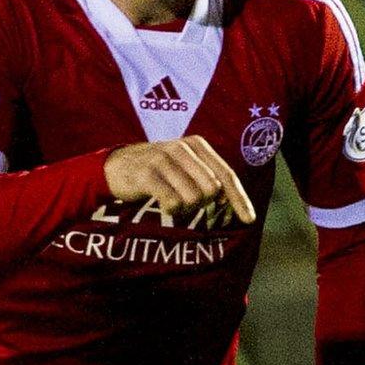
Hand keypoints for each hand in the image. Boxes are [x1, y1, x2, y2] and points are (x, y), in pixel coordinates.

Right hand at [104, 136, 256, 228]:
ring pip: (193, 198)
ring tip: (172, 201)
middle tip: (187, 203)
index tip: (248, 220)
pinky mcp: (146, 174)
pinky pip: (172, 202)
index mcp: (197, 145)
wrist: (116, 166)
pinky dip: (171, 209)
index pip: (226, 175)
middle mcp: (182, 148)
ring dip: (184, 208)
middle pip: (212, 190)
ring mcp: (163, 159)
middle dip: (204, 204)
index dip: (239, 199)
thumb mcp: (184, 167)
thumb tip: (232, 204)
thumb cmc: (158, 171)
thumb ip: (207, 178)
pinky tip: (163, 205)